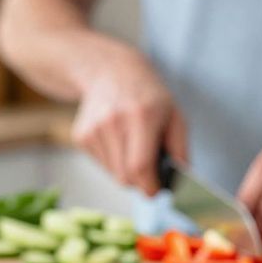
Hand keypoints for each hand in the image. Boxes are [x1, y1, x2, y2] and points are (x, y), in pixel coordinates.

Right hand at [70, 55, 186, 194]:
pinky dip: (113, 160)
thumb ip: (180, 148)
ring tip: (132, 145)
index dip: (149, 185)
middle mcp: (114, 121)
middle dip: (140, 181)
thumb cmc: (147, 95)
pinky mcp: (81, 135)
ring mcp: (94, 128)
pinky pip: (101, 164)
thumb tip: (180, 178)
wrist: (110, 71)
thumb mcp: (174, 115)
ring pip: (113, 173)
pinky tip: (117, 139)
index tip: (156, 191)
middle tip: (150, 171)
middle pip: (125, 175)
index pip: (139, 166)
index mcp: (141, 115)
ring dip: (126, 169)